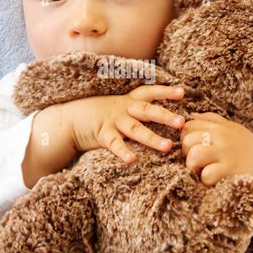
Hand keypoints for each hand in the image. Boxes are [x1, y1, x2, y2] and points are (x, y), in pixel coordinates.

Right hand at [61, 85, 185, 163]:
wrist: (70, 118)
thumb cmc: (100, 114)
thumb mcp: (119, 107)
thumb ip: (137, 111)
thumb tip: (164, 116)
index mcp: (129, 101)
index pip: (150, 92)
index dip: (165, 92)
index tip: (182, 92)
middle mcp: (123, 109)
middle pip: (147, 110)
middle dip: (165, 116)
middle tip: (182, 122)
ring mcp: (113, 121)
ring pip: (135, 129)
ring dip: (152, 138)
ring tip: (167, 147)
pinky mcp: (102, 134)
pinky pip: (114, 144)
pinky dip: (123, 152)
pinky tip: (132, 160)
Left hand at [180, 112, 252, 224]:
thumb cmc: (250, 153)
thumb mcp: (235, 131)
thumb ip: (213, 121)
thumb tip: (191, 114)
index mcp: (222, 127)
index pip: (189, 125)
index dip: (185, 139)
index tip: (194, 149)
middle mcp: (224, 137)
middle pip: (187, 140)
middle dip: (187, 154)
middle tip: (198, 163)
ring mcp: (227, 154)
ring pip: (194, 155)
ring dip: (194, 167)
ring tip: (203, 171)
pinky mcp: (231, 171)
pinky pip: (206, 175)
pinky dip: (206, 181)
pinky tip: (215, 181)